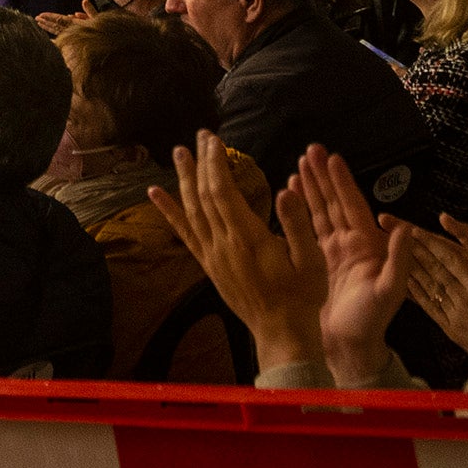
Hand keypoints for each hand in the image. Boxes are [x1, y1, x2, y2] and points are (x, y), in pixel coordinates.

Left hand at [149, 130, 322, 374]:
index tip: (214, 139)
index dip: (215, 162)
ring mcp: (212, 254)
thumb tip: (285, 189)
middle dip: (201, 162)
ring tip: (179, 151)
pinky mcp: (208, 265)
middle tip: (201, 135)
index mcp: (248, 238)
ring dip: (184, 178)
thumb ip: (297, 224)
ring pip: (191, 209)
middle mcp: (223, 243)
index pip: (223, 191)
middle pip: (204, 194)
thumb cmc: (302, 296)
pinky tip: (155, 193)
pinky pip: (184, 233)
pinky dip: (168, 211)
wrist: (282, 333)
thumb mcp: (312, 260)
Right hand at [298, 146, 413, 386]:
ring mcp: (332, 251)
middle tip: (312, 149)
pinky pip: (307, 227)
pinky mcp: (316, 260)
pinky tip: (291, 192)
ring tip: (300, 163)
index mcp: (367, 246)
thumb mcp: (391, 292)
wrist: (348, 347)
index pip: (353, 206)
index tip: (333, 158)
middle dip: (324, 176)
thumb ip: (399, 260)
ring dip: (311, 187)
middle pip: (335, 202)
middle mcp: (350, 243)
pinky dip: (299, 208)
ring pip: (320, 211)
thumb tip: (405, 227)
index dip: (342, 182)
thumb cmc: (372, 321)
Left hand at [408, 213, 467, 361]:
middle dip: (417, 251)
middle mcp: (464, 298)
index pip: (451, 259)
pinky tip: (406, 284)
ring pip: (429, 287)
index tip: (417, 231)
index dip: (432, 244)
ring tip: (397, 254)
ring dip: (413, 269)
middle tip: (400, 236)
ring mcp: (455, 314)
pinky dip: (416, 294)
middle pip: (435, 270)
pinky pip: (430, 308)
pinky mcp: (451, 329)